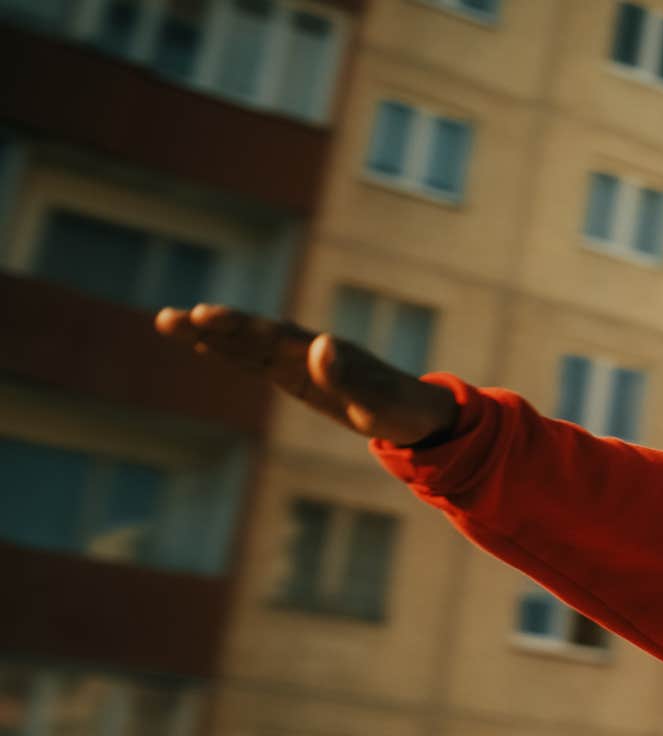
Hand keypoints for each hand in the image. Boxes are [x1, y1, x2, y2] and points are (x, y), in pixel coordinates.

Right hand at [154, 303, 456, 445]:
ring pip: (246, 344)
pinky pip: (255, 361)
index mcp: (324, 353)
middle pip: (251, 334)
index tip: (205, 316)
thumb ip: (350, 377)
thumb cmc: (401, 409)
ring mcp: (299, 362)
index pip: (273, 335)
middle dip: (211, 326)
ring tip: (166, 321)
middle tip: (168, 318)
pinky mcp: (296, 376)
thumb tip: (322, 343)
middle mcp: (307, 350)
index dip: (239, 327)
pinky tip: (200, 342)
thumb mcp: (378, 402)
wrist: (418, 414)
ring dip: (209, 335)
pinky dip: (227, 351)